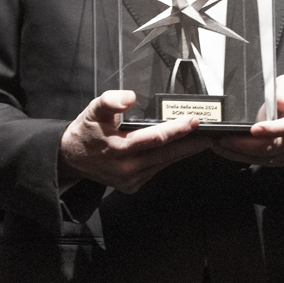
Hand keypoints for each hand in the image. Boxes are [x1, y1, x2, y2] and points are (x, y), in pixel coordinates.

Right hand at [59, 90, 210, 193]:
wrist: (71, 157)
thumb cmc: (86, 131)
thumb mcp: (93, 110)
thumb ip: (110, 101)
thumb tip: (130, 97)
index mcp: (118, 149)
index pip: (155, 138)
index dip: (177, 129)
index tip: (194, 121)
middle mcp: (126, 168)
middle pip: (166, 154)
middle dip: (190, 143)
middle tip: (211, 134)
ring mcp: (130, 179)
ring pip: (163, 163)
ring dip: (184, 152)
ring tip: (202, 140)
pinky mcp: (132, 185)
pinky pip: (156, 169)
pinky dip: (169, 159)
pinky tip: (180, 149)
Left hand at [212, 74, 283, 167]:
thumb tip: (282, 103)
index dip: (272, 129)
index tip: (254, 129)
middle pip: (272, 147)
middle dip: (246, 145)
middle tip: (225, 138)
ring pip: (264, 158)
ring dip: (240, 153)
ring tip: (220, 144)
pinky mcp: (279, 157)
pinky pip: (260, 161)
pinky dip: (242, 157)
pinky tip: (228, 150)